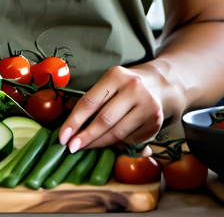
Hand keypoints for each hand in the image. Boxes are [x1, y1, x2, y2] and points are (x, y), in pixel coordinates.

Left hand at [57, 62, 184, 151]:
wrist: (160, 84)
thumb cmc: (125, 86)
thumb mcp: (110, 83)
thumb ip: (94, 100)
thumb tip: (70, 127)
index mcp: (116, 75)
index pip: (90, 101)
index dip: (74, 121)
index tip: (63, 136)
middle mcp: (133, 88)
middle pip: (104, 119)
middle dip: (85, 136)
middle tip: (71, 147)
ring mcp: (147, 105)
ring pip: (117, 132)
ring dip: (99, 143)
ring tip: (86, 147)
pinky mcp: (156, 121)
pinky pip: (131, 139)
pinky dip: (118, 143)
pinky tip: (109, 143)